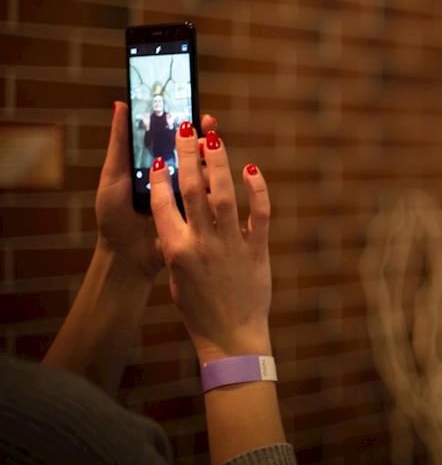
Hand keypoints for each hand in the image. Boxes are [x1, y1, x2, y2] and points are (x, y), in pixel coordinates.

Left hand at [97, 104, 217, 279]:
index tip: (195, 113)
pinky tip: (217, 176)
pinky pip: (214, 197)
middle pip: (196, 153)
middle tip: (208, 128)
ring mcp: (190, 197)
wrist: (125, 256)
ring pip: (207, 172)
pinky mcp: (200, 215)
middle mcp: (176, 179)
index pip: (175, 141)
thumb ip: (121, 142)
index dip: (187, 126)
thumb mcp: (114, 175)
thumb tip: (121, 104)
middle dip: (203, 139)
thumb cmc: (114, 216)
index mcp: (157, 168)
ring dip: (209, 160)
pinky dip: (217, 185)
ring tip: (207, 151)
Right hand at [149, 125, 271, 363]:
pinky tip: (251, 170)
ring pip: (224, 194)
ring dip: (218, 163)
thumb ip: (177, 240)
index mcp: (176, 250)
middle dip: (187, 155)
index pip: (162, 204)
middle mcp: (201, 243)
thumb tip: (180, 209)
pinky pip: (258, 214)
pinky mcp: (257, 250)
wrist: (231, 335)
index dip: (160, 176)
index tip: (160, 155)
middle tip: (185, 129)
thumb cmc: (199, 306)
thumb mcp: (177, 273)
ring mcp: (231, 245)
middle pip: (192, 190)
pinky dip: (257, 190)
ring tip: (213, 138)